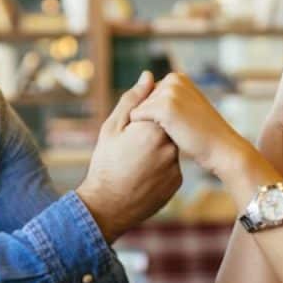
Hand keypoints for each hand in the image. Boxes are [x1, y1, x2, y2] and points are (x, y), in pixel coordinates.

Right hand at [77, 72, 182, 242]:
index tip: (130, 130)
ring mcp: (176, 165)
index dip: (142, 117)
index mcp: (154, 128)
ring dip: (155, 150)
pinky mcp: (177, 182)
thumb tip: (147, 76)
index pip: (159, 108)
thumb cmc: (105, 164)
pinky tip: (141, 176)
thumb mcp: (112, 128)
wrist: (107, 206)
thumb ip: (132, 100)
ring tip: (134, 163)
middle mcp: (170, 145)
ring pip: (169, 147)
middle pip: (166, 127)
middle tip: (131, 148)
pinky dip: (159, 168)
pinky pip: (171, 167)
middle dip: (150, 133)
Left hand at [129, 72, 252, 176]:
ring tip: (171, 133)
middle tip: (174, 130)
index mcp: (177, 78)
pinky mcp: (164, 107)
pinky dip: (140, 131)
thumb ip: (166, 98)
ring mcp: (169, 92)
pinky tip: (162, 137)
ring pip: (136, 109)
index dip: (155, 116)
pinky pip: (135, 117)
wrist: (222, 149)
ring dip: (145, 126)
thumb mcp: (185, 108)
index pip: (147, 96)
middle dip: (149, 119)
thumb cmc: (202, 134)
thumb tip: (145, 77)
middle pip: (140, 101)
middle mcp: (173, 79)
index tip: (175, 124)